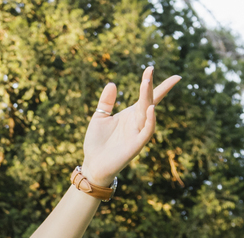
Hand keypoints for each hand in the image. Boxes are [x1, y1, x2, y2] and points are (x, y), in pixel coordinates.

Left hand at [80, 66, 180, 187]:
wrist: (92, 165)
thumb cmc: (96, 143)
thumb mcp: (99, 118)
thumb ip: (106, 102)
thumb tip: (112, 83)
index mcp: (130, 114)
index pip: (146, 96)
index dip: (152, 83)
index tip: (151, 67)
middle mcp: (137, 122)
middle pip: (148, 101)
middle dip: (150, 86)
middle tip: (149, 71)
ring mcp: (138, 133)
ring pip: (147, 112)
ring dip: (148, 98)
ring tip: (146, 83)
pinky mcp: (136, 145)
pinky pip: (147, 131)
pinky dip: (150, 120)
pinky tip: (149, 109)